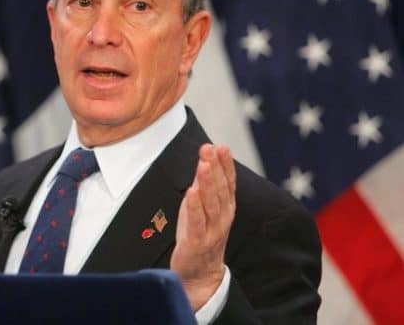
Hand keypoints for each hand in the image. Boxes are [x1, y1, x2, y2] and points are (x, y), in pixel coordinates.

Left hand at [170, 144, 235, 310]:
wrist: (200, 274)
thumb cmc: (199, 236)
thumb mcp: (202, 208)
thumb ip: (204, 185)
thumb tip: (206, 159)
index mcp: (226, 208)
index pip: (228, 182)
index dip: (225, 164)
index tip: (221, 147)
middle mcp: (222, 218)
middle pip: (219, 189)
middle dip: (215, 167)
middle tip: (209, 149)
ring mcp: (212, 231)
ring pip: (210, 203)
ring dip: (207, 183)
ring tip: (204, 165)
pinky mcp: (197, 242)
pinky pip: (196, 222)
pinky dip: (195, 207)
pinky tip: (192, 192)